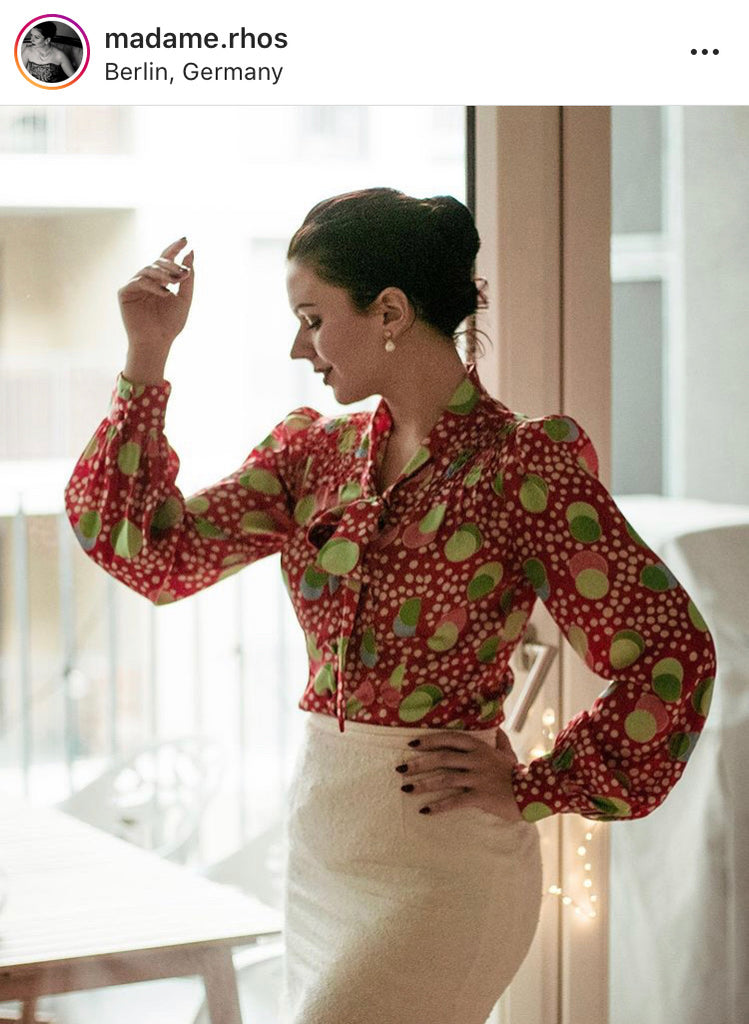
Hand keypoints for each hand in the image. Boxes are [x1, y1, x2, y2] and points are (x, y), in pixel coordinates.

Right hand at [118, 238, 193, 379]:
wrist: (157, 342)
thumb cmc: (170, 323)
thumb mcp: (184, 298)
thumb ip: (188, 278)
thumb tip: (191, 253)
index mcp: (160, 280)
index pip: (166, 259)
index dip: (174, 247)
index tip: (185, 239)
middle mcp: (146, 280)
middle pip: (158, 262)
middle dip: (172, 265)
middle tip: (184, 273)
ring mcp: (134, 285)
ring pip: (148, 269)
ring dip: (164, 274)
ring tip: (176, 281)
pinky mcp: (125, 292)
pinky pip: (139, 281)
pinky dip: (153, 285)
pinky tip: (165, 293)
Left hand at [396, 728, 523, 821]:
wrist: (534, 794)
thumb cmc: (517, 774)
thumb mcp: (508, 754)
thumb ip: (499, 740)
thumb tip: (497, 728)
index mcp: (479, 748)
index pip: (450, 739)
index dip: (430, 741)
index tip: (412, 744)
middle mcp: (476, 760)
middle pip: (442, 758)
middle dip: (419, 763)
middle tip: (400, 768)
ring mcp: (478, 778)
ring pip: (444, 779)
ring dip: (423, 784)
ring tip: (406, 788)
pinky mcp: (480, 797)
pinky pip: (455, 801)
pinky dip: (438, 806)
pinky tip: (425, 810)